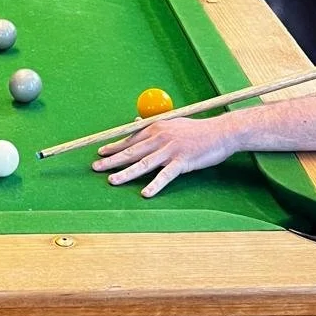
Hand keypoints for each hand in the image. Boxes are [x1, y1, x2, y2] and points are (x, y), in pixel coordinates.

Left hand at [92, 114, 240, 197]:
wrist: (220, 132)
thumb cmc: (196, 129)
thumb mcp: (172, 122)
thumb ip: (154, 125)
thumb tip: (136, 122)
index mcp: (156, 127)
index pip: (130, 139)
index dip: (114, 147)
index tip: (100, 152)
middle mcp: (160, 137)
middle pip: (131, 151)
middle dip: (111, 160)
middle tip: (95, 167)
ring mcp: (170, 150)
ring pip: (143, 164)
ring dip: (126, 173)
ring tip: (111, 181)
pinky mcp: (182, 162)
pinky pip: (165, 176)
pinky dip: (155, 185)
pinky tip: (145, 193)